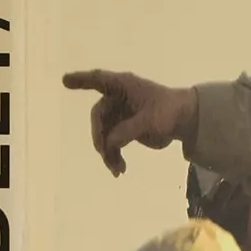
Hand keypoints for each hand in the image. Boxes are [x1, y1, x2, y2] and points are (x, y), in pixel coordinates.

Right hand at [63, 69, 197, 175]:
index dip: (81, 80)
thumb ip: (128, 130)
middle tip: (104, 152)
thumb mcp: (150, 121)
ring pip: (104, 134)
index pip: (99, 80)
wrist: (186, 121)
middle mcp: (118, 98)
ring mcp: (120, 114)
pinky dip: (114, 156)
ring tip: (117, 169)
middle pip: (98, 116)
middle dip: (99, 136)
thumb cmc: (170, 111)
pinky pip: (112, 143)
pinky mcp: (124, 129)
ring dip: (107, 152)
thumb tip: (110, 142)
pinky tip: (120, 170)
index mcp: (124, 86)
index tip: (65, 80)